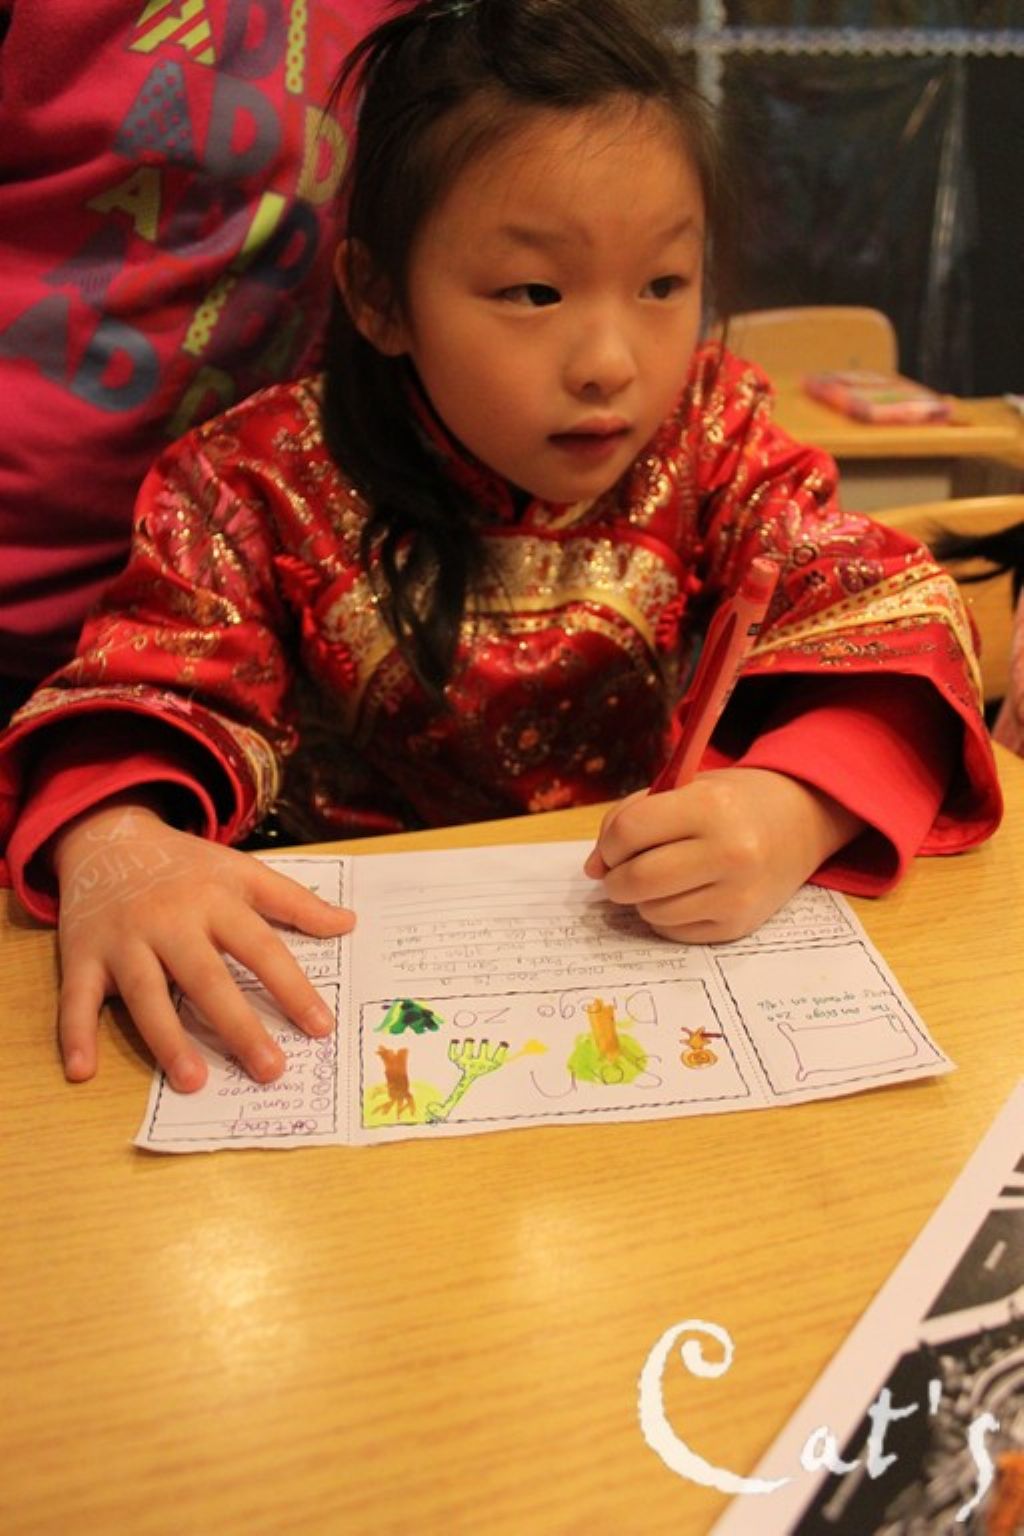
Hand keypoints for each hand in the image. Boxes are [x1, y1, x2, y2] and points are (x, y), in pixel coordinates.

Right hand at [52, 801, 354, 1091]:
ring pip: (145, 994)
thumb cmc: (185, 866)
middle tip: (270, 1069)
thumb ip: (294, 900)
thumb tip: (348, 923)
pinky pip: (76, 999)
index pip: (261, 948)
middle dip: (238, 1026)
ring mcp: (123, 940)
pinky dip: (74, 1034)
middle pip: (207, 978)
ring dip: (167, 1039)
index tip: (320, 1028)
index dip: (292, 988)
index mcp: (215, 900)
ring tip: (194, 1081)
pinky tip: (81, 1071)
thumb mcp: (241, 870)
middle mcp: (169, 921)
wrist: (106, 835)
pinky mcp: (81, 955)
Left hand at [584, 768, 863, 942]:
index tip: (611, 847)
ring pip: (652, 911)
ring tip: (659, 878)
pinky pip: (674, 931)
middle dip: (615, 879)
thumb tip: (592, 869)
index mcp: (710, 806)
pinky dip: (663, 916)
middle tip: (618, 872)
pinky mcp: (738, 925)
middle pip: (638, 879)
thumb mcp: (683, 790)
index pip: (630, 831)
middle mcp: (729, 851)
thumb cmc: (729, 803)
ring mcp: (737, 893)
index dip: (608, 843)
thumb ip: (631, 818)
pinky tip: (681, 894)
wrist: (798, 822)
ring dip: (640, 899)